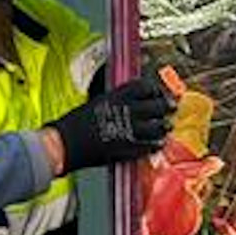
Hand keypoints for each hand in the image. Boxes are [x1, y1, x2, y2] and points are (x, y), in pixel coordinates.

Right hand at [49, 71, 177, 172]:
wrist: (63, 144)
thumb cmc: (72, 125)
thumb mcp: (94, 105)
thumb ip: (112, 103)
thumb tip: (125, 104)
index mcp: (114, 96)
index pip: (143, 86)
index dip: (155, 89)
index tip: (158, 92)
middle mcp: (124, 110)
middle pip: (156, 104)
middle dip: (167, 106)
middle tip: (172, 108)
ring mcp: (128, 129)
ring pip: (157, 125)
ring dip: (164, 126)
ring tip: (167, 127)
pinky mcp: (127, 147)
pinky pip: (149, 145)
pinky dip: (156, 144)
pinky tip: (158, 144)